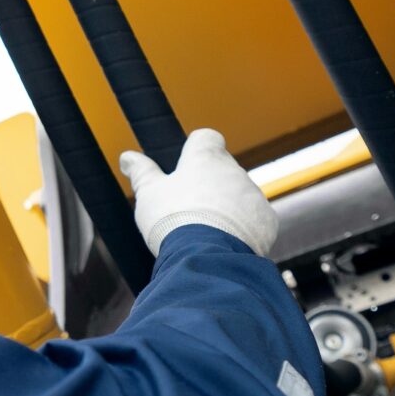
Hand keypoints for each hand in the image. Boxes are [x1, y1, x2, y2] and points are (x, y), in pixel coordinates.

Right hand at [119, 128, 279, 256]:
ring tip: (206, 232)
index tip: (187, 166)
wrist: (206, 257)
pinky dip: (244, 229)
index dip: (196, 149)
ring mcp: (253, 195)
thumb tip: (127, 157)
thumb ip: (141, 172)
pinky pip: (255, 220)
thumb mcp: (149, 194)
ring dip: (227, 208)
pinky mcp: (267, 221)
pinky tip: (225, 243)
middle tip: (190, 210)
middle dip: (210, 186)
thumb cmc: (173, 221)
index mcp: (205, 157)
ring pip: (240, 196)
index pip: (206, 138)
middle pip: (222, 171)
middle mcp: (234, 170)